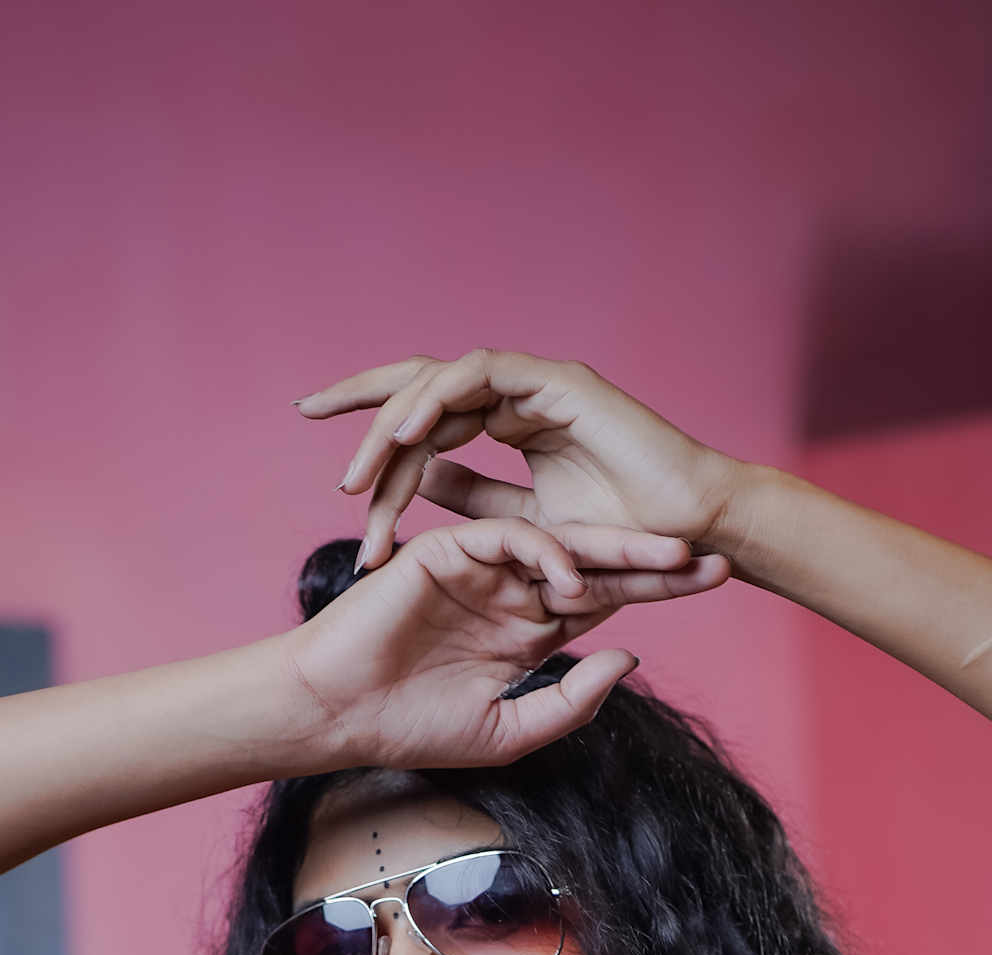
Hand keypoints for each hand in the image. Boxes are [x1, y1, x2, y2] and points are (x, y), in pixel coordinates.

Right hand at [278, 513, 727, 773]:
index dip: (657, 590)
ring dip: (615, 548)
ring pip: (560, 542)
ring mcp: (481, 567)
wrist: (341, 716)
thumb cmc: (415, 728)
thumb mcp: (512, 730)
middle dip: (654, 558)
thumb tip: (630, 655)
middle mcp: (512, 591)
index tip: (714, 583)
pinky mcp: (446, 549)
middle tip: (713, 554)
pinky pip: (506, 536)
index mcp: (528, 630)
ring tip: (668, 556)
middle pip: (597, 566)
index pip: (605, 602)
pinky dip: (543, 551)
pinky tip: (572, 578)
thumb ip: (572, 700)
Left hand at [295, 349, 748, 573]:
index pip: (428, 417)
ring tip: (359, 463)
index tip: (339, 470)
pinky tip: (407, 434)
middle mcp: (517, 395)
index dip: (380, 437)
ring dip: (396, 417)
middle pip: (421, 384)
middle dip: (362, 396)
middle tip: (305, 412)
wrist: (686, 538)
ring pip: (442, 379)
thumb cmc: (623, 541)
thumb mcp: (526, 529)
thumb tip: (422, 480)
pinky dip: (440, 398)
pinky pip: (482, 376)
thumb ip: (476, 499)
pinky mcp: (556, 382)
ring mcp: (536, 383)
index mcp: (509, 421)